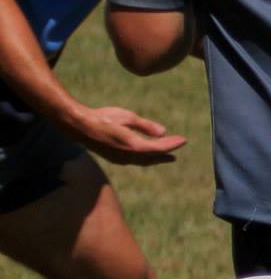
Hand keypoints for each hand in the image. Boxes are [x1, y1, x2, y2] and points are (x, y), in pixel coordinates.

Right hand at [65, 105, 186, 167]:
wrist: (79, 127)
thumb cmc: (103, 118)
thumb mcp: (127, 117)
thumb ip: (146, 126)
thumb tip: (163, 132)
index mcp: (133, 145)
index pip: (159, 147)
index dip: (172, 144)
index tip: (184, 140)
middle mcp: (128, 156)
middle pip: (153, 157)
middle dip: (165, 154)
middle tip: (177, 152)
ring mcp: (120, 159)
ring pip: (143, 161)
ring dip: (156, 158)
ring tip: (167, 156)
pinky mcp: (114, 158)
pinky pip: (134, 161)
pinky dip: (144, 158)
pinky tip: (146, 156)